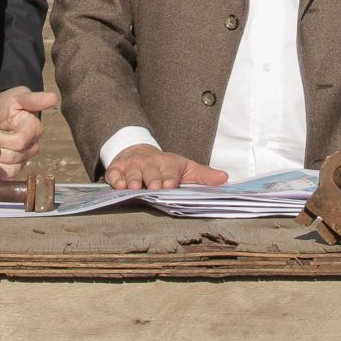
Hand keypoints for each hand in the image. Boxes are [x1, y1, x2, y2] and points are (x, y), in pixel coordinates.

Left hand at [0, 88, 58, 177]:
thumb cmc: (9, 105)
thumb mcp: (18, 97)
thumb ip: (35, 99)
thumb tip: (54, 97)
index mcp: (34, 129)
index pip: (19, 142)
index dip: (1, 139)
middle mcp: (32, 146)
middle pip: (12, 156)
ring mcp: (25, 158)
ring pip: (9, 167)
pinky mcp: (17, 167)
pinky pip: (8, 175)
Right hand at [105, 144, 226, 189]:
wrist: (139, 151)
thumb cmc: (166, 166)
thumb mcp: (186, 168)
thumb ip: (204, 176)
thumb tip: (225, 179)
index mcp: (167, 164)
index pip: (169, 172)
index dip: (170, 179)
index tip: (170, 186)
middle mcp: (150, 163)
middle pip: (151, 173)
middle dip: (153, 180)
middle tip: (154, 189)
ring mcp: (133, 166)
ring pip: (133, 174)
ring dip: (134, 181)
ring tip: (135, 188)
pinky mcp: (117, 169)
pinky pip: (115, 175)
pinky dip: (116, 180)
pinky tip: (118, 185)